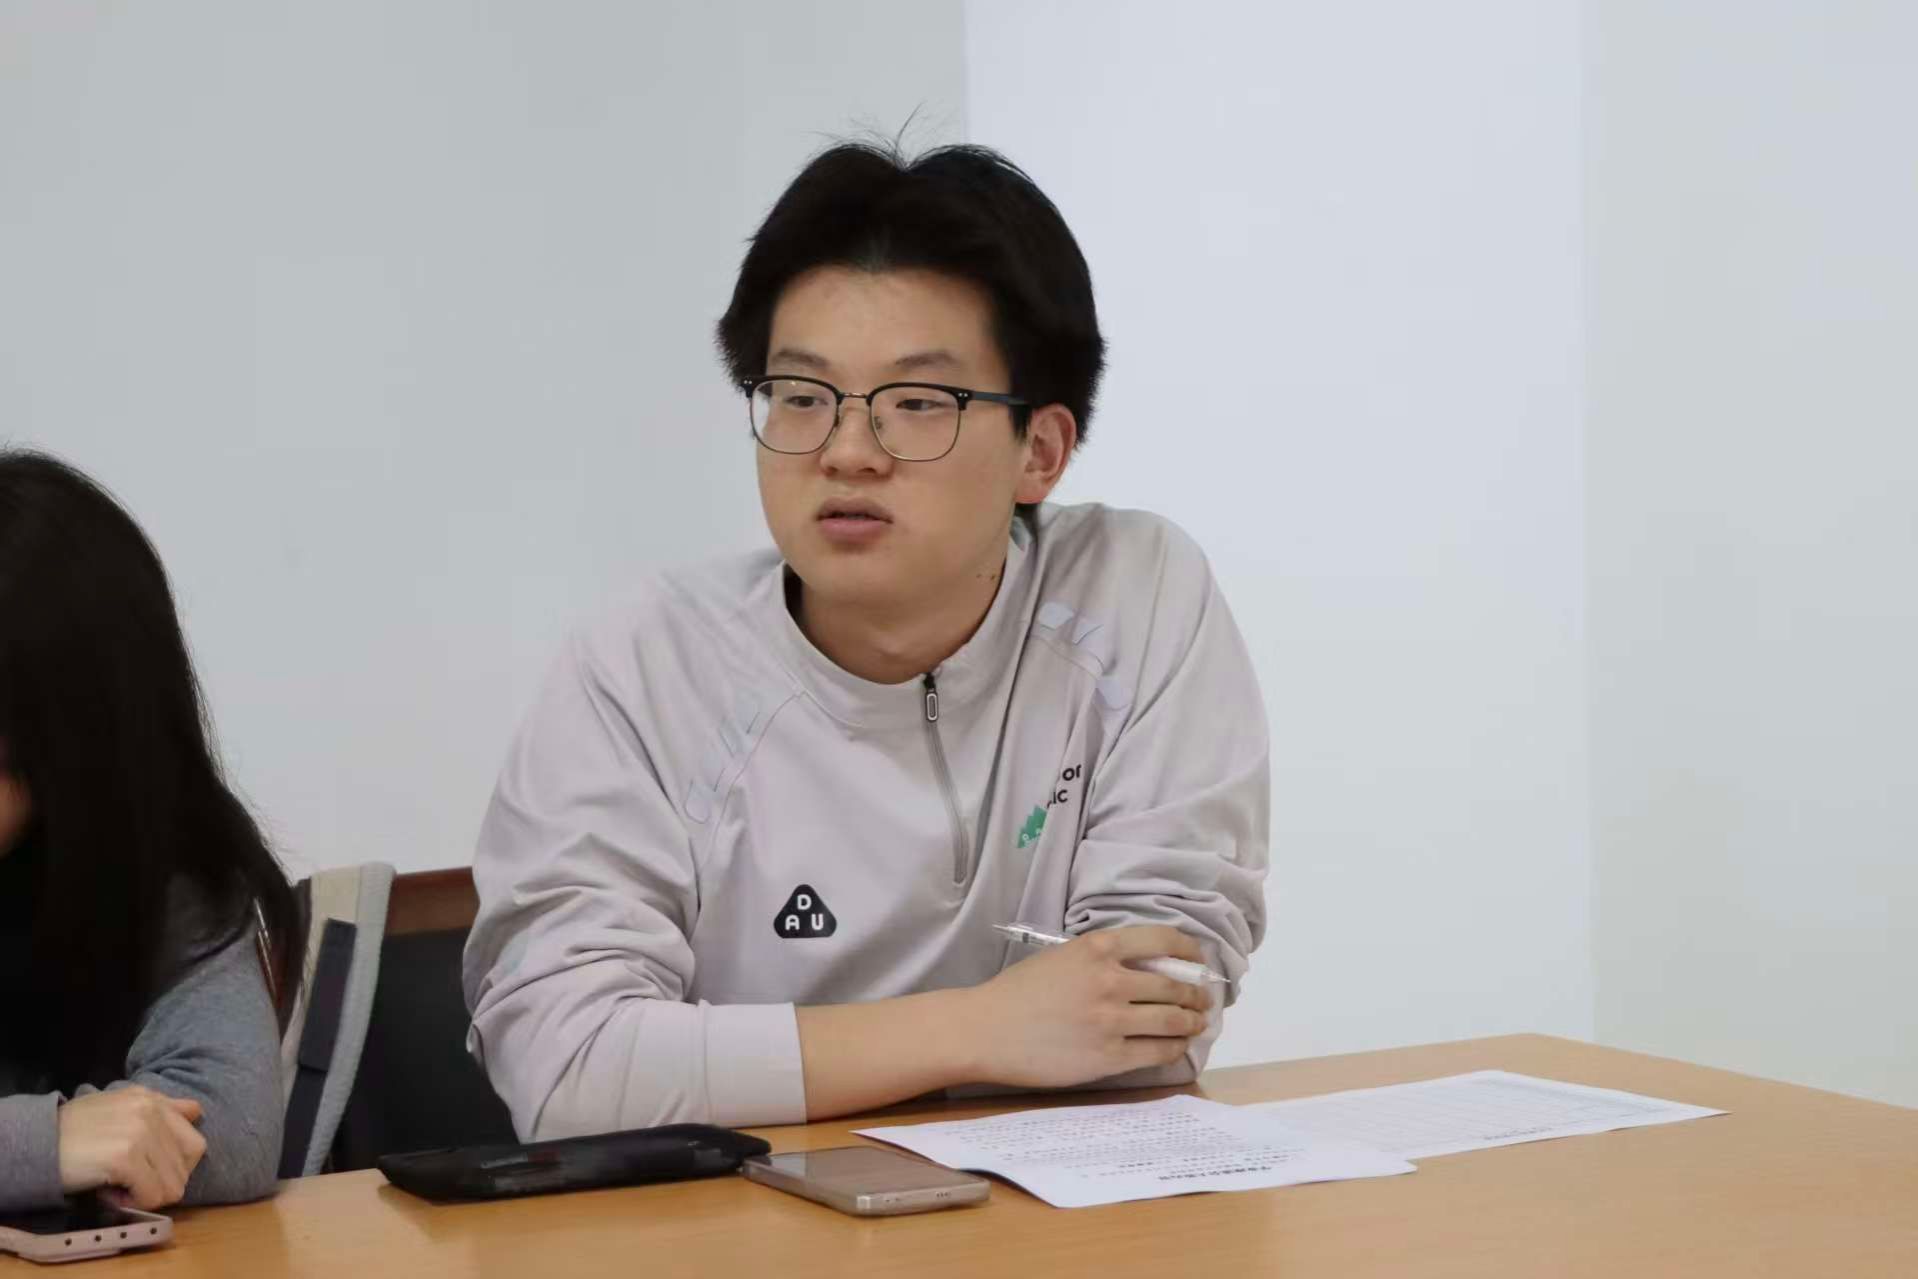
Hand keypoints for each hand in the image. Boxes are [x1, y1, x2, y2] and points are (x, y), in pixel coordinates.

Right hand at [56, 1087, 207, 1209]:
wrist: (37, 1144)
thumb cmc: (77, 1131)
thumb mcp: (121, 1108)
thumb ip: (161, 1109)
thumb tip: (197, 1111)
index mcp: (152, 1099)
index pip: (195, 1142)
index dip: (175, 1166)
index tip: (146, 1171)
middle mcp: (151, 1111)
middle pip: (187, 1167)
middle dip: (161, 1182)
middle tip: (129, 1180)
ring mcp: (140, 1133)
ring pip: (173, 1185)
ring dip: (145, 1194)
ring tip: (117, 1184)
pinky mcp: (126, 1157)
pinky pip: (153, 1195)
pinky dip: (133, 1203)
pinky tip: (110, 1193)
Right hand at [964, 925, 1213, 1088]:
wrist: (986, 1030)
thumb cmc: (1019, 991)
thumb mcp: (1063, 957)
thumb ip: (1103, 958)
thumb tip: (1148, 968)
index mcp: (1098, 948)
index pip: (1163, 940)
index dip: (1189, 951)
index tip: (1198, 960)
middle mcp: (1110, 980)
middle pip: (1174, 985)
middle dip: (1196, 994)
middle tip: (1202, 1000)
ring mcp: (1111, 1020)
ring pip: (1172, 1020)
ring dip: (1192, 1022)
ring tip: (1195, 1024)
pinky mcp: (1108, 1056)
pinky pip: (1156, 1051)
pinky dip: (1174, 1048)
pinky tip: (1176, 1046)